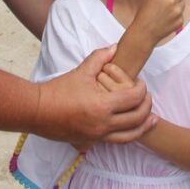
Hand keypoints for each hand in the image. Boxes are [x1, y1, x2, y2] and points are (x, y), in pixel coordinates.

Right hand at [34, 46, 155, 144]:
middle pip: (137, 118)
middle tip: (147, 97)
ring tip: (152, 119)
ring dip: (143, 126)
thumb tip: (114, 47)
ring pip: (130, 136)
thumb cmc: (59, 89)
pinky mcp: (91, 142)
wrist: (37, 111)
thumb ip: (100, 57)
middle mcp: (103, 124)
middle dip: (147, 106)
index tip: (141, 83)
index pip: (134, 98)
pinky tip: (132, 128)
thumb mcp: (81, 70)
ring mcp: (97, 136)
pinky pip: (117, 141)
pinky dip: (128, 135)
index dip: (142, 89)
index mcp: (102, 105)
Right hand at [130, 0, 184, 46]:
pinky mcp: (180, 21)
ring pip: (183, 3)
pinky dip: (177, 16)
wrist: (144, 33)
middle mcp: (172, 0)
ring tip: (166, 11)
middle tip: (166, 2)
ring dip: (177, 5)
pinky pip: (182, 14)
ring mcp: (177, 11)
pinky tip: (168, 19)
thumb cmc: (144, 14)